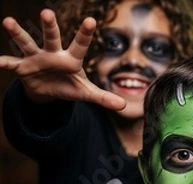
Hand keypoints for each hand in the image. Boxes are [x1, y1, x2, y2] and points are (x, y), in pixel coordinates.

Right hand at [0, 9, 124, 108]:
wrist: (48, 90)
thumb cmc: (69, 85)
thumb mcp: (86, 93)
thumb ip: (103, 97)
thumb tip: (123, 105)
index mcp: (71, 59)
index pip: (80, 45)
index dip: (85, 33)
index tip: (91, 20)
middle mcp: (53, 54)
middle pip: (52, 37)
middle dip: (49, 26)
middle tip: (46, 12)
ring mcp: (36, 58)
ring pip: (27, 44)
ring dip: (18, 34)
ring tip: (9, 22)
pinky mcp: (23, 67)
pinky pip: (11, 63)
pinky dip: (4, 62)